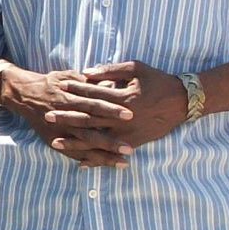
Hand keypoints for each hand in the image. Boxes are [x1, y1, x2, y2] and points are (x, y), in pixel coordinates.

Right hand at [0, 65, 136, 166]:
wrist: (24, 94)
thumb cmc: (51, 83)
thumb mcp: (68, 76)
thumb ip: (89, 82)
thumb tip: (112, 84)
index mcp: (69, 97)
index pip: (94, 104)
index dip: (112, 109)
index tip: (130, 115)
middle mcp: (65, 116)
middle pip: (91, 129)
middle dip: (111, 139)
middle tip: (130, 147)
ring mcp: (60, 131)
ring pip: (84, 145)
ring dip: (104, 154)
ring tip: (123, 161)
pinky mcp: (55, 141)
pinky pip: (73, 153)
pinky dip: (88, 160)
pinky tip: (104, 165)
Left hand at [46, 61, 188, 148]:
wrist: (181, 101)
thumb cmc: (157, 80)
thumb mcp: (135, 68)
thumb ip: (110, 71)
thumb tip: (87, 73)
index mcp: (123, 97)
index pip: (92, 95)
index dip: (74, 91)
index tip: (58, 89)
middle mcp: (123, 118)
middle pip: (89, 119)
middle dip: (67, 118)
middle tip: (47, 117)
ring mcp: (128, 133)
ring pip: (96, 140)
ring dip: (75, 142)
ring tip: (55, 143)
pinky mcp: (133, 143)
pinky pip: (110, 152)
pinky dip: (95, 158)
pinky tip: (80, 162)